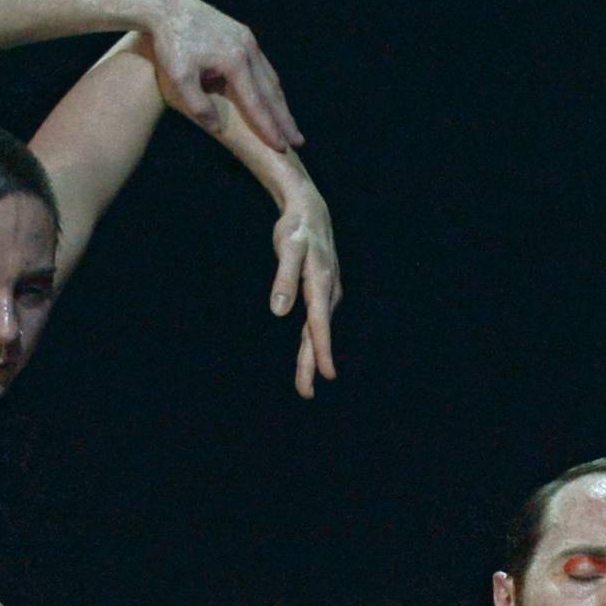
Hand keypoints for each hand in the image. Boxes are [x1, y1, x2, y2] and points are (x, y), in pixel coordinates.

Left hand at [142, 0, 303, 151]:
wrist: (166, 5)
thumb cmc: (169, 42)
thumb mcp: (179, 78)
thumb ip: (199, 106)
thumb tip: (217, 129)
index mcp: (235, 61)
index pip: (256, 103)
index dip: (268, 128)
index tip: (281, 147)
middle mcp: (248, 49)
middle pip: (271, 92)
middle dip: (284, 119)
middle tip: (298, 141)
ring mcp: (248, 39)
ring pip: (270, 77)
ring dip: (280, 102)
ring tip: (288, 123)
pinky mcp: (242, 33)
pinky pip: (262, 65)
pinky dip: (269, 84)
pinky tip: (271, 95)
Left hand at [269, 182, 343, 396]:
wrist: (310, 211)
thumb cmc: (296, 229)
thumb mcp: (288, 249)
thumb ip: (283, 279)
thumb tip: (278, 311)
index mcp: (320, 283)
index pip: (319, 323)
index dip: (322, 350)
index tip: (326, 374)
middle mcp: (327, 292)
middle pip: (318, 334)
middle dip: (312, 365)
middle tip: (305, 393)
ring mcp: (325, 294)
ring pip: (317, 331)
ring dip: (312, 357)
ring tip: (305, 383)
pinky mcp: (320, 293)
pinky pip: (316, 323)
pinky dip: (312, 341)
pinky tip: (308, 353)